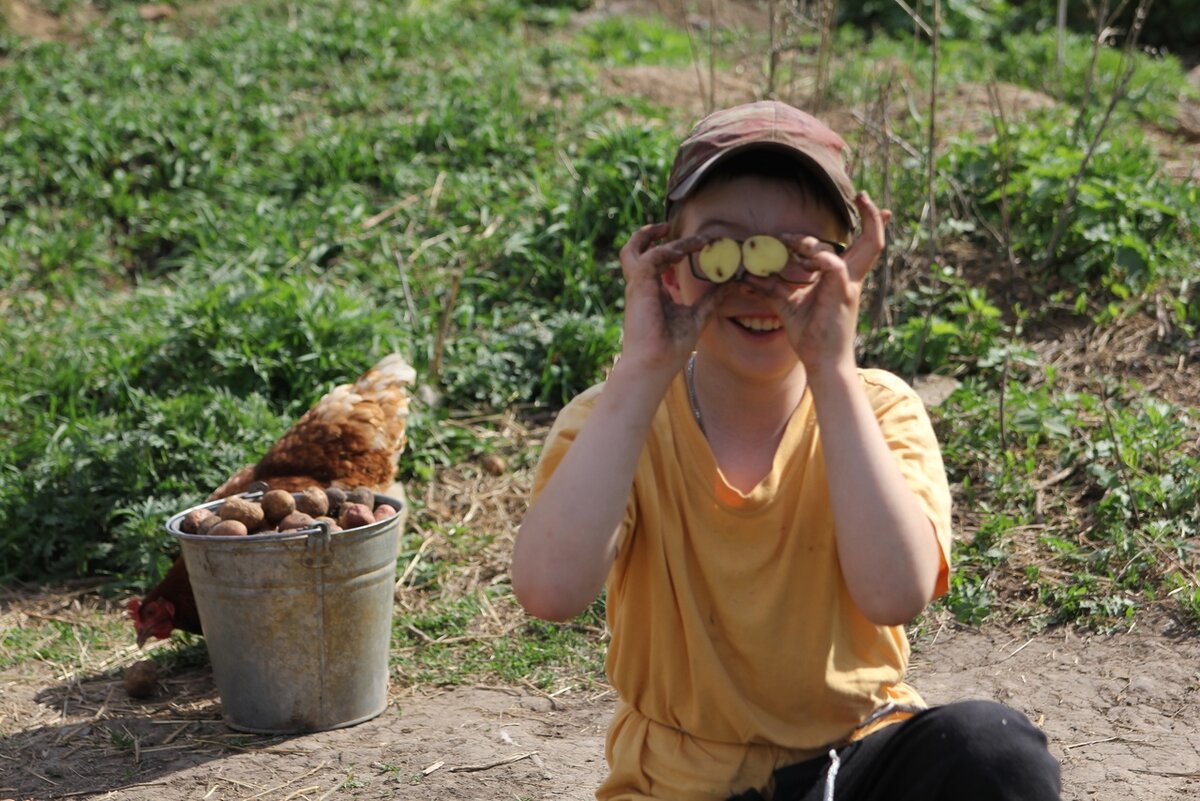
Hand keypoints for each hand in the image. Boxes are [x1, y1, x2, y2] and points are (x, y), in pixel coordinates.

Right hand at [617, 222, 731, 374]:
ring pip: (635, 250)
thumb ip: (712, 298)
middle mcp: (641, 287)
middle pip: (634, 252)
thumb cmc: (671, 347)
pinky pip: (650, 257)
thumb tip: (732, 282)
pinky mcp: (639, 287)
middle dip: (648, 235)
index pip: (656, 264)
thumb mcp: (699, 316)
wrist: (654, 365)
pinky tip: (686, 250)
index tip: (697, 244)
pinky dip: (668, 250)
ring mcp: (637, 286)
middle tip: (668, 227)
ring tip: (675, 231)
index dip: (673, 251)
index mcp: (652, 293)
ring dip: (654, 236)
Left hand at [752, 193, 890, 373]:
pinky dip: (815, 257)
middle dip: (872, 216)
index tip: (869, 204)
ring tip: (785, 241)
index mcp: (842, 277)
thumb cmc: (811, 336)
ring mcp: (848, 285)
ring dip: (810, 241)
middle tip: (863, 195)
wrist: (823, 363)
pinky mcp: (841, 294)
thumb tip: (748, 276)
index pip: (863, 245)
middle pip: (873, 241)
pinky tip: (798, 257)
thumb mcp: (787, 305)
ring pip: (842, 249)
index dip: (869, 223)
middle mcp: (850, 278)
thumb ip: (771, 287)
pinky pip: (831, 265)